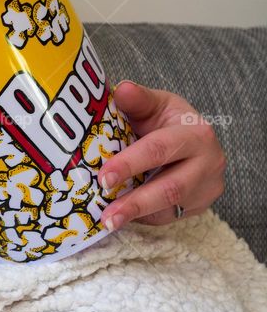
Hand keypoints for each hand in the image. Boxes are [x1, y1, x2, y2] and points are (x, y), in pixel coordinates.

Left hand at [98, 80, 226, 230]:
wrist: (187, 138)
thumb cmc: (164, 120)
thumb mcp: (154, 104)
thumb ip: (137, 99)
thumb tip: (121, 89)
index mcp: (196, 133)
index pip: (160, 150)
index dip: (130, 164)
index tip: (103, 177)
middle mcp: (209, 162)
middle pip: (171, 187)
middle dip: (135, 202)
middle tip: (106, 214)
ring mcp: (207, 187)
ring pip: (170, 207)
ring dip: (136, 215)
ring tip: (108, 221)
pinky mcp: (199, 205)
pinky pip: (168, 217)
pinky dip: (142, 218)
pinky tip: (122, 217)